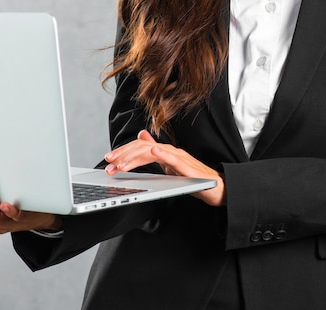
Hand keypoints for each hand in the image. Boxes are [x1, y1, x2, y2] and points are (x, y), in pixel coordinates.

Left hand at [104, 131, 225, 206]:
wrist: (216, 187)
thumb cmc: (194, 178)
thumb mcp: (170, 165)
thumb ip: (156, 152)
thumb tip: (142, 137)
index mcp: (165, 152)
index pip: (140, 147)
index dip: (124, 151)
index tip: (109, 158)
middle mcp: (171, 151)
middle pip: (143, 147)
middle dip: (124, 155)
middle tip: (110, 163)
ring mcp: (179, 157)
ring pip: (154, 151)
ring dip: (136, 157)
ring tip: (122, 164)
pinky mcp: (188, 166)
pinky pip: (173, 158)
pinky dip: (162, 153)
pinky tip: (153, 151)